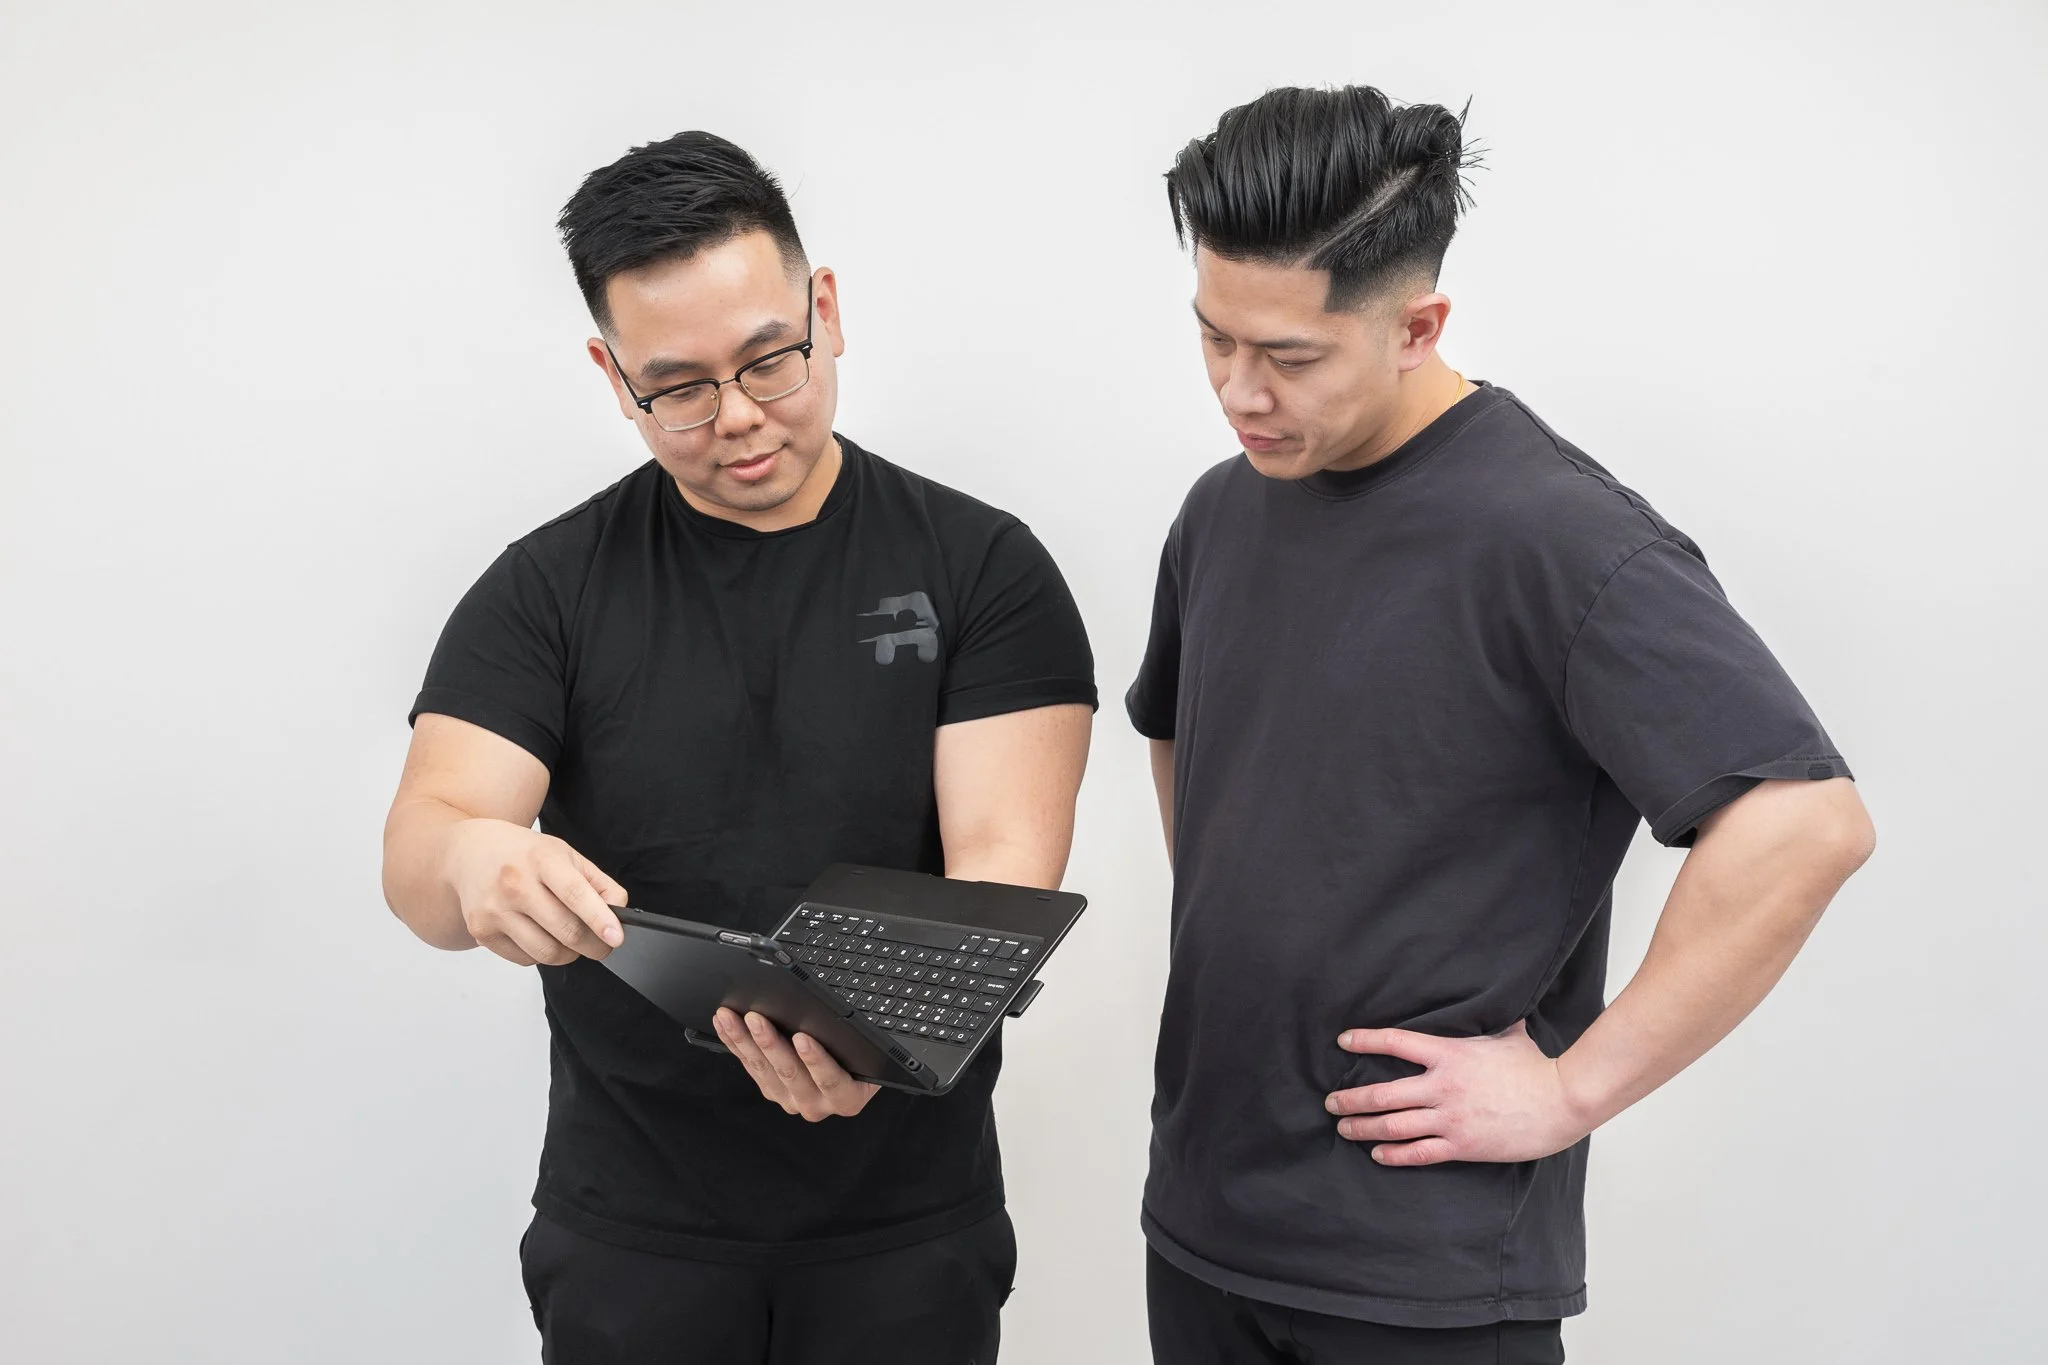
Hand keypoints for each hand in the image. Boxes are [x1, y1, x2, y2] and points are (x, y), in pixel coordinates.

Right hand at [444, 818, 626, 966]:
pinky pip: (525, 959)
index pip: (574, 894)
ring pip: (546, 952)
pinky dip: (543, 955)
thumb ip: (597, 882)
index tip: (616, 937)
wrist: (471, 852)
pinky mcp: (481, 931)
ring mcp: (494, 910)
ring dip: (570, 954)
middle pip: (565, 931)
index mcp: (541, 859)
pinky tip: (543, 937)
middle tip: (604, 945)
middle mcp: (514, 885)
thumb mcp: (565, 854)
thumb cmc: (524, 854)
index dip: (599, 919)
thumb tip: (619, 912)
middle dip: (594, 945)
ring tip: (573, 941)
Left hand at [714, 1008, 879, 1121]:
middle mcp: (819, 1104)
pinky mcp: (772, 1091)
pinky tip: (725, 1026)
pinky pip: (751, 1067)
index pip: (831, 1080)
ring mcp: (792, 1100)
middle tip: (756, 1018)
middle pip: (791, 1074)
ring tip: (732, 1018)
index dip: (816, 1060)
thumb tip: (832, 1017)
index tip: (803, 1038)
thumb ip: (853, 1041)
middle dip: (770, 1043)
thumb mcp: (867, 1050)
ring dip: (745, 1042)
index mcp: (847, 1098)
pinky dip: (736, 1044)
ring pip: (765, 1071)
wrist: (855, 1072)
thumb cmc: (863, 1055)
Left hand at [1326, 1021, 1590, 1166]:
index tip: (1344, 1041)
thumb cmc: (1535, 1067)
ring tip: (1344, 1128)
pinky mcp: (1462, 1145)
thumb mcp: (1506, 1034)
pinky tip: (1378, 1154)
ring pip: (1393, 1125)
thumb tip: (1487, 996)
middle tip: (1331, 1102)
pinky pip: (1419, 1153)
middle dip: (1351, 1099)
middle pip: (1383, 1093)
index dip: (1366, 1040)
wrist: (1561, 1102)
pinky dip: (1394, 1155)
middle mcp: (1443, 1086)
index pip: (1396, 1043)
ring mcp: (1451, 1118)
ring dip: (1363, 1127)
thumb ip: (1486, 1019)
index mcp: (1450, 1054)